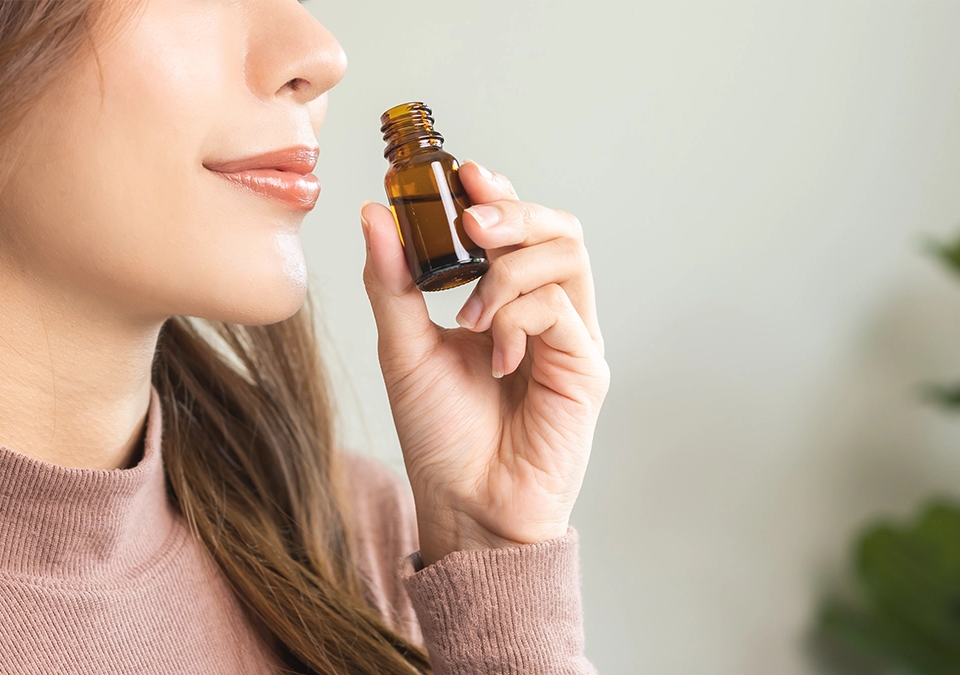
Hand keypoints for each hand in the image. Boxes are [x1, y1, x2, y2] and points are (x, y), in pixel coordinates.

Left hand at [359, 159, 609, 566]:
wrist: (465, 505)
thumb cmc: (439, 433)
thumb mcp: (403, 348)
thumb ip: (393, 282)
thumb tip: (373, 212)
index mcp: (504, 299)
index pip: (515, 226)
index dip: (496, 192)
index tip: (462, 173)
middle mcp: (545, 310)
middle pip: (556, 226)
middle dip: (513, 211)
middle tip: (470, 223)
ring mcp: (570, 336)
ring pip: (566, 255)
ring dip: (511, 267)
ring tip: (471, 311)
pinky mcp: (586, 367)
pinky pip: (562, 308)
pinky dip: (519, 317)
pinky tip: (496, 355)